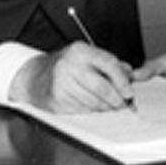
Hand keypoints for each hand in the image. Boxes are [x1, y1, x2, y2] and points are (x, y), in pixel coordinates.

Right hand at [8, 42, 135, 113]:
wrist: (35, 77)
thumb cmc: (66, 66)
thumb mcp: (87, 56)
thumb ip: (110, 64)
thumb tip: (130, 76)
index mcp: (80, 51)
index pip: (108, 63)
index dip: (122, 80)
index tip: (129, 92)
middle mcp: (70, 66)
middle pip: (101, 87)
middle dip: (116, 99)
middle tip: (124, 104)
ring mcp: (61, 85)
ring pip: (93, 102)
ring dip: (106, 108)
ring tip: (112, 108)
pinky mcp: (56, 102)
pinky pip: (82, 111)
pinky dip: (92, 112)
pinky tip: (96, 110)